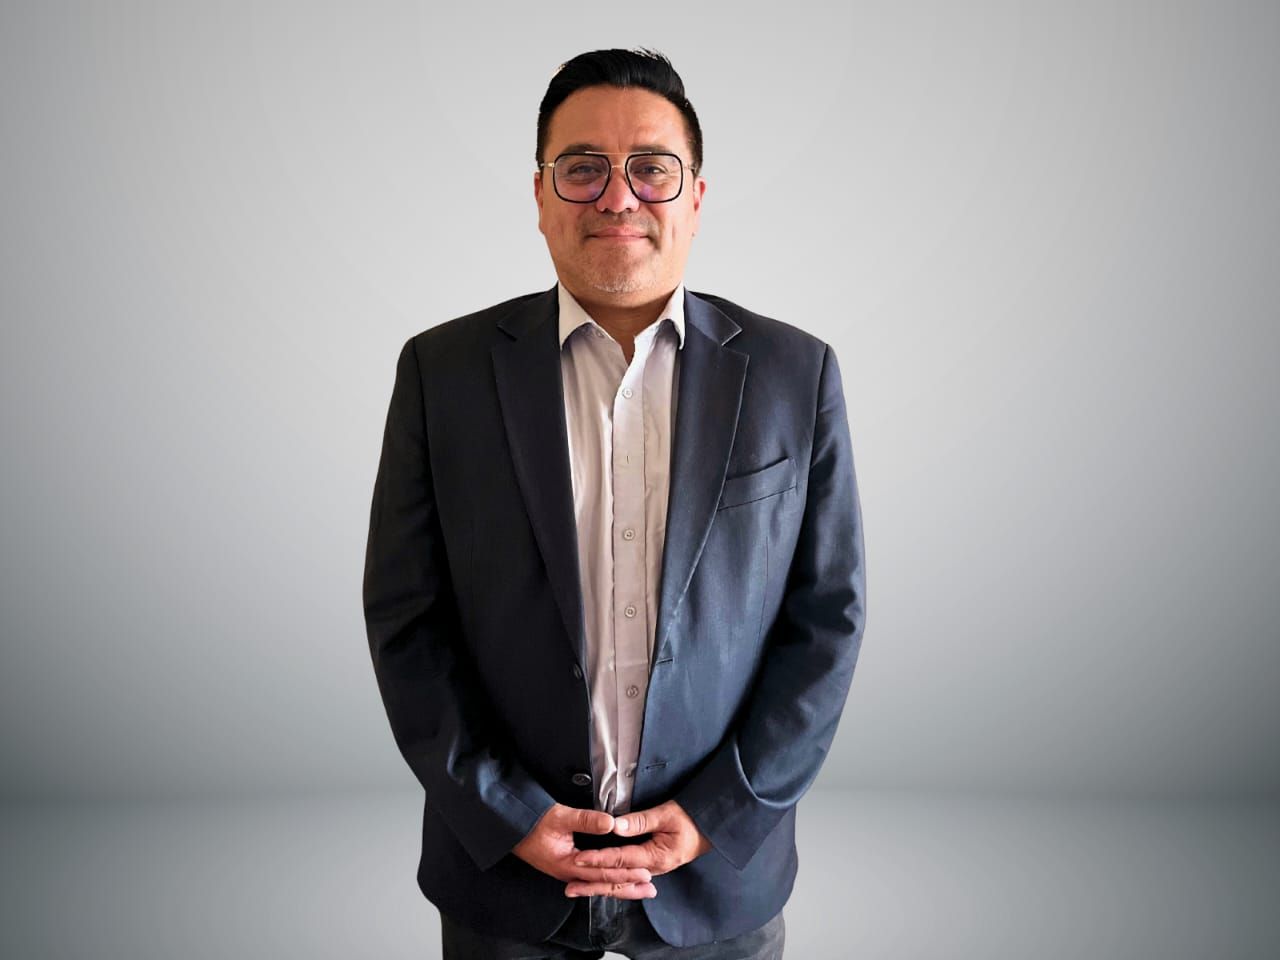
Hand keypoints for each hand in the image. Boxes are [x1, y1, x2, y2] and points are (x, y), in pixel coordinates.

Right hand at [511, 803, 655, 899]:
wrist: (510, 828)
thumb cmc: (532, 822)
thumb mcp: (559, 816)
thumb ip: (586, 820)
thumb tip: (610, 823)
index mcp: (569, 864)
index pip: (603, 873)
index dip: (625, 873)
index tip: (645, 872)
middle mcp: (570, 873)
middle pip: (604, 885)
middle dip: (628, 887)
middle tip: (650, 889)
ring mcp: (568, 872)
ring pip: (599, 884)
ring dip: (620, 887)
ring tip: (640, 890)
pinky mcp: (567, 867)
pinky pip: (592, 879)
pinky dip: (607, 882)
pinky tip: (616, 883)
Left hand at [568, 799, 712, 891]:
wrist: (710, 826)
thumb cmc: (691, 817)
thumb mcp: (666, 814)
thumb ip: (640, 821)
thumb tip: (615, 826)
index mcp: (656, 857)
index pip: (620, 859)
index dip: (598, 859)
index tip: (579, 859)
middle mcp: (654, 868)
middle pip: (617, 878)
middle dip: (592, 883)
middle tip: (570, 887)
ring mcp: (654, 870)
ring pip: (622, 881)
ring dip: (599, 886)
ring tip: (578, 889)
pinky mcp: (652, 867)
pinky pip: (628, 877)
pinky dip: (612, 882)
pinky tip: (600, 886)